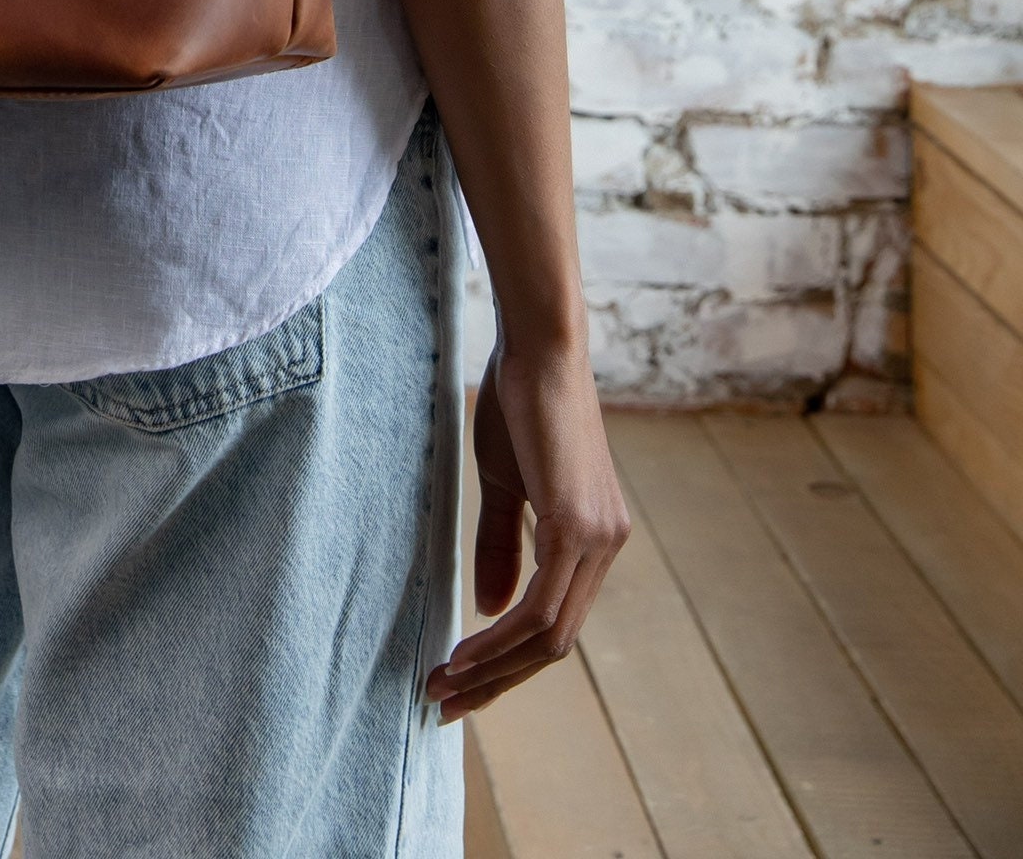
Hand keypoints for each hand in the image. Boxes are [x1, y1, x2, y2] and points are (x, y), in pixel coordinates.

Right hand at [424, 337, 628, 721]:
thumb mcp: (506, 484)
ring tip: (442, 683)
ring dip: (493, 669)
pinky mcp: (578, 527)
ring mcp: (600, 539)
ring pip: (549, 636)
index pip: (557, 624)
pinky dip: (500, 638)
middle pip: (556, 644)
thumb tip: (489, 608)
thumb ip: (503, 545)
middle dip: (498, 682)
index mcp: (595, 539)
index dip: (509, 661)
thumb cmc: (520, 402)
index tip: (461, 680)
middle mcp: (608, 546)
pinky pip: (541, 607)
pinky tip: (464, 649)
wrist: (538, 346)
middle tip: (446, 704)